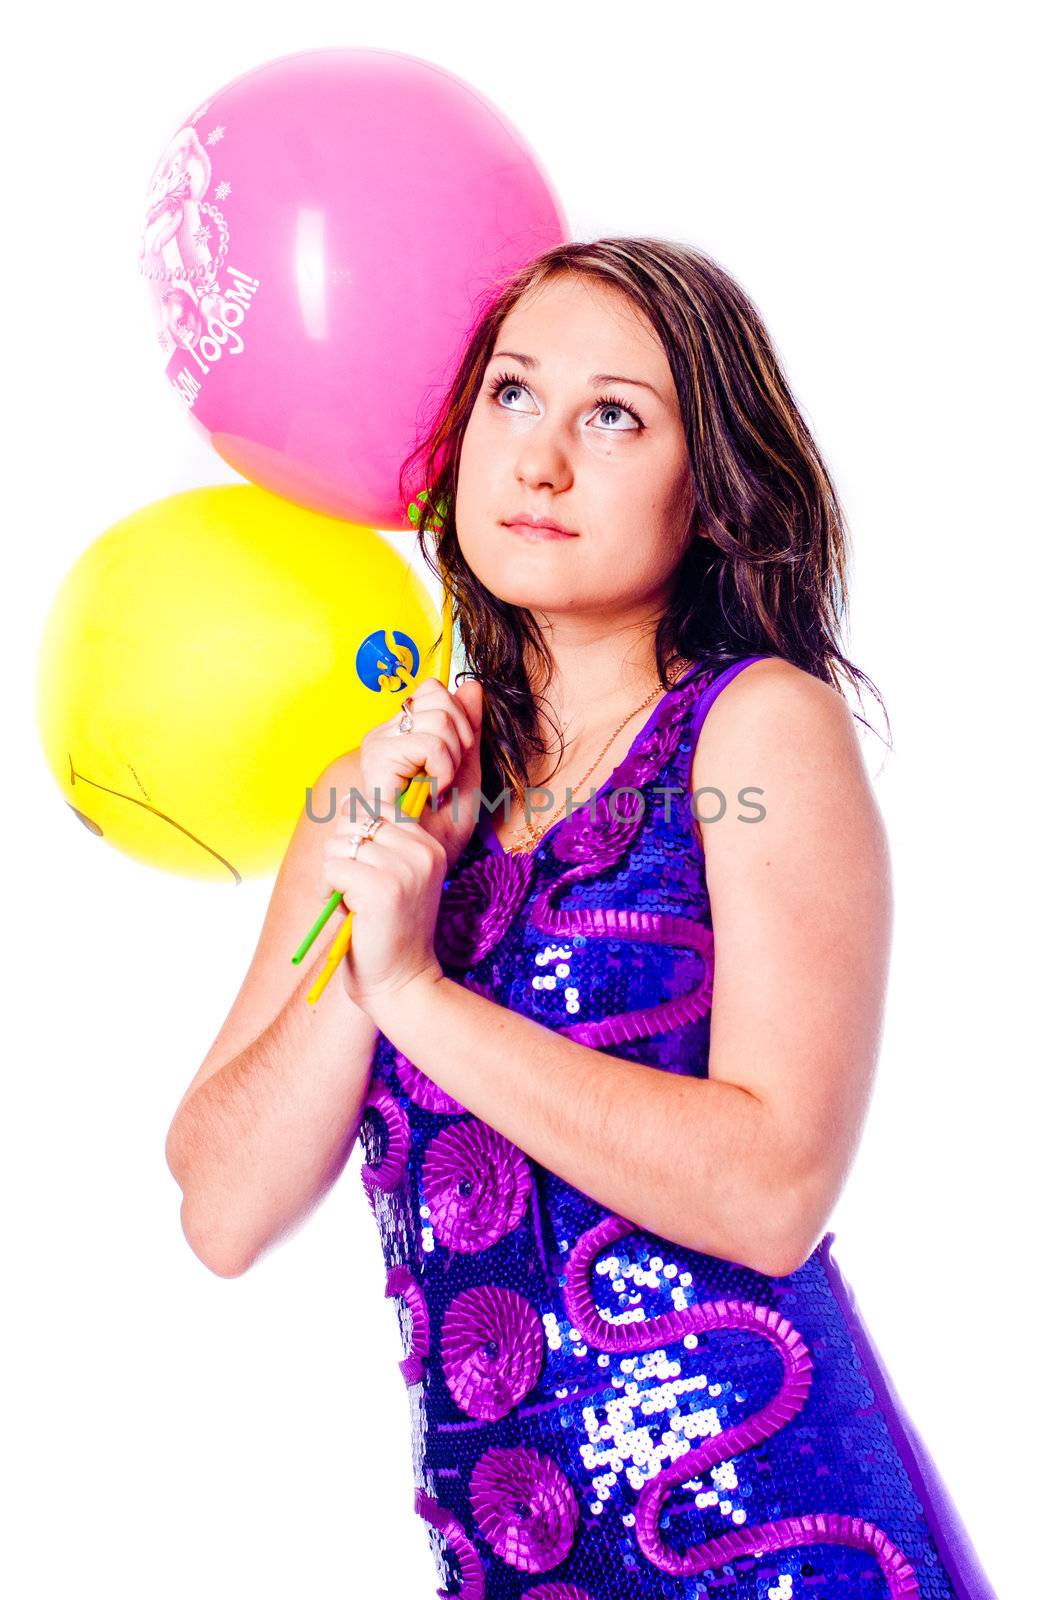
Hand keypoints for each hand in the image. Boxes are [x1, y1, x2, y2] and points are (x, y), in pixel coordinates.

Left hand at [319, 808, 446, 1015]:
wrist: (402, 982)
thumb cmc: (389, 931)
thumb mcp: (392, 876)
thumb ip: (375, 839)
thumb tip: (345, 800)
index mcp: (429, 846)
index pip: (377, 806)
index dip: (355, 833)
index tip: (361, 867)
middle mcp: (422, 852)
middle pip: (354, 820)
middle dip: (339, 851)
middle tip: (348, 886)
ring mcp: (404, 869)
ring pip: (339, 844)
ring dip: (332, 873)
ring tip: (348, 900)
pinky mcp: (381, 888)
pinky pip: (333, 868)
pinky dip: (328, 888)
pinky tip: (344, 910)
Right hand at [354, 676, 484, 872]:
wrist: (421, 868)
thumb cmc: (439, 833)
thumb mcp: (467, 774)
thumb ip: (470, 731)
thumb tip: (472, 684)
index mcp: (403, 733)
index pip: (434, 690)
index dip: (459, 719)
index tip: (456, 761)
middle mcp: (385, 734)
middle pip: (438, 695)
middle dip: (461, 738)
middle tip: (448, 778)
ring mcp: (378, 746)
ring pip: (438, 716)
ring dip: (453, 759)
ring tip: (438, 789)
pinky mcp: (377, 762)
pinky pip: (430, 742)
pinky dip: (444, 770)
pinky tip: (431, 794)